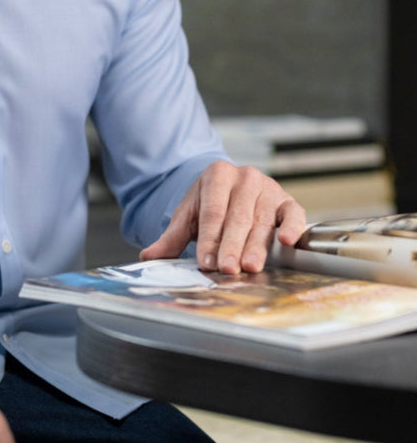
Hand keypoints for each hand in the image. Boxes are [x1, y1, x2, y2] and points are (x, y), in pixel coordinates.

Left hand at [139, 160, 306, 274]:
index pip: (212, 211)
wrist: (232, 189)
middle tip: (227, 268)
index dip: (209, 238)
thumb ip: (170, 238)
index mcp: (217, 175)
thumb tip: (149, 256)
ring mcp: (269, 188)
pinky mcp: (288, 201)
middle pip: (237, 217)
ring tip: (250, 266)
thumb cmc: (210, 206)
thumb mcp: (188, 217)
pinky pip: (293, 214)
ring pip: (262, 220)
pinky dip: (292, 228)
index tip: (206, 261)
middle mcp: (245, 178)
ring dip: (256, 246)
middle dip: (231, 245)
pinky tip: (286, 241)